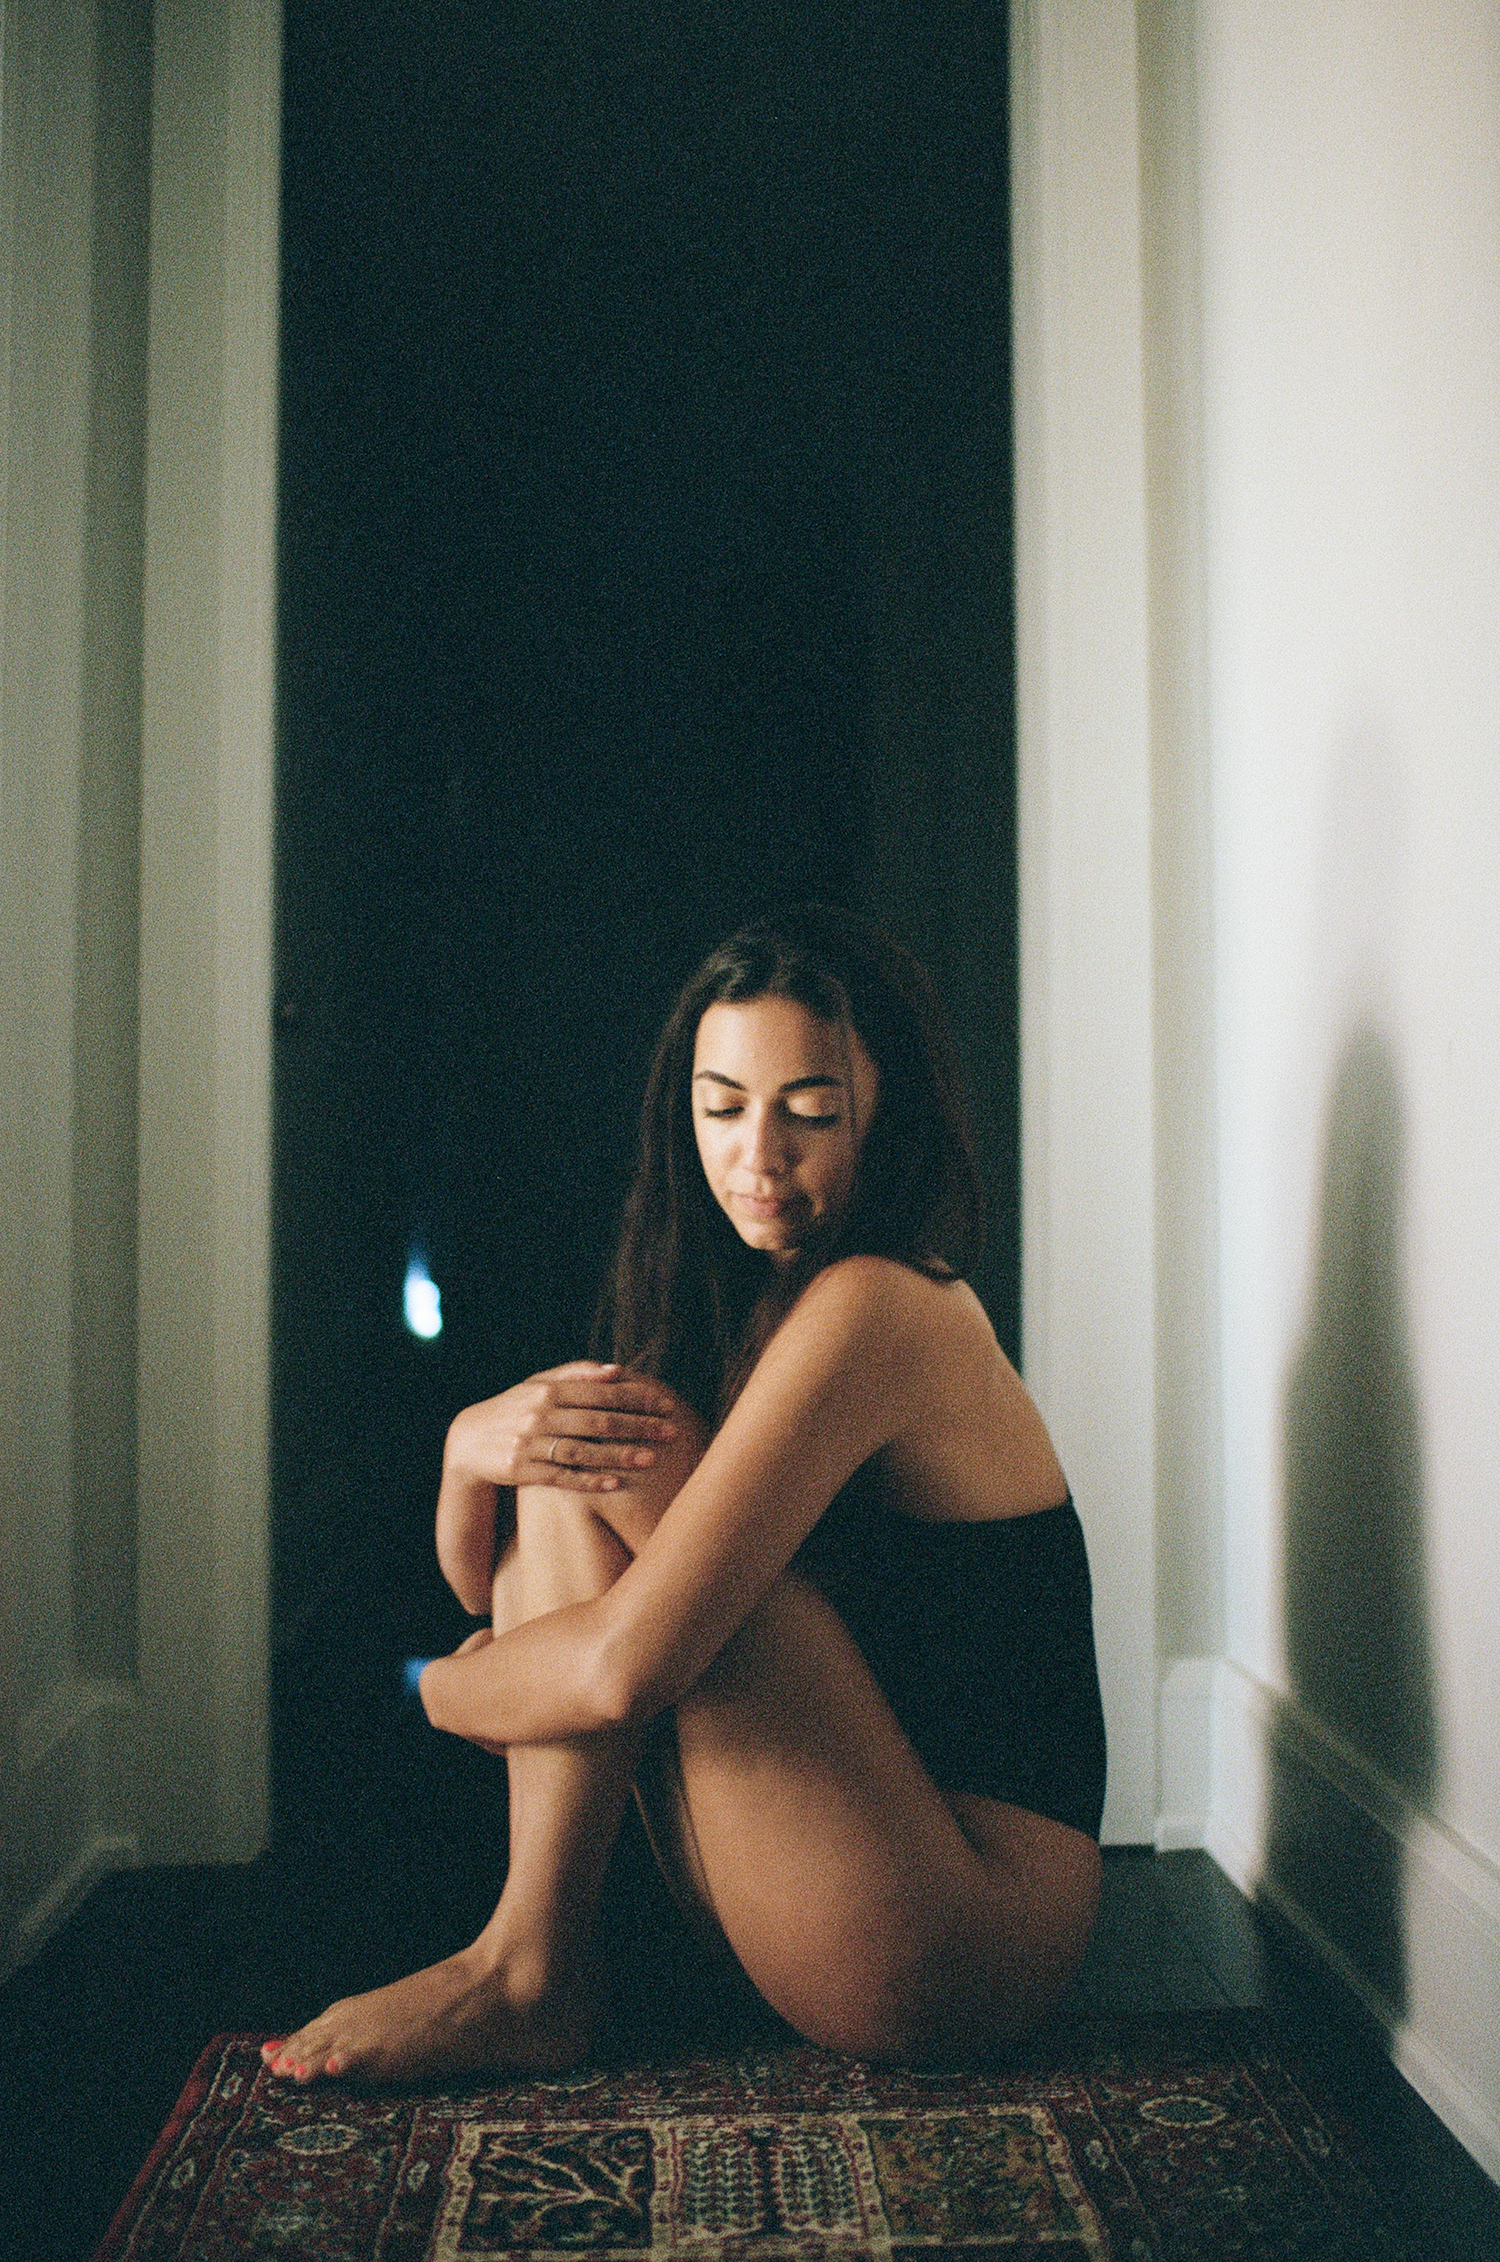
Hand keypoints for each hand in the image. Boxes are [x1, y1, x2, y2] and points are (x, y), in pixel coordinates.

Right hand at [442, 1361, 681, 1495]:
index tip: (666, 1404)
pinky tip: (615, 1484)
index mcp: (549, 1390)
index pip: (602, 1392)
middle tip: (671, 1431)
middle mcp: (540, 1414)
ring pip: (583, 1450)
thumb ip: (576, 1374)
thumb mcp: (539, 1384)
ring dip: (619, 1455)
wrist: (467, 1440)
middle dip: (638, 1426)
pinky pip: (561, 1477)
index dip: (636, 1397)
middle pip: (598, 1420)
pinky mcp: (523, 1471)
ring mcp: (531, 1443)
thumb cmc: (515, 1408)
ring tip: (651, 1459)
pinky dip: (588, 1481)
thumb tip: (617, 1370)